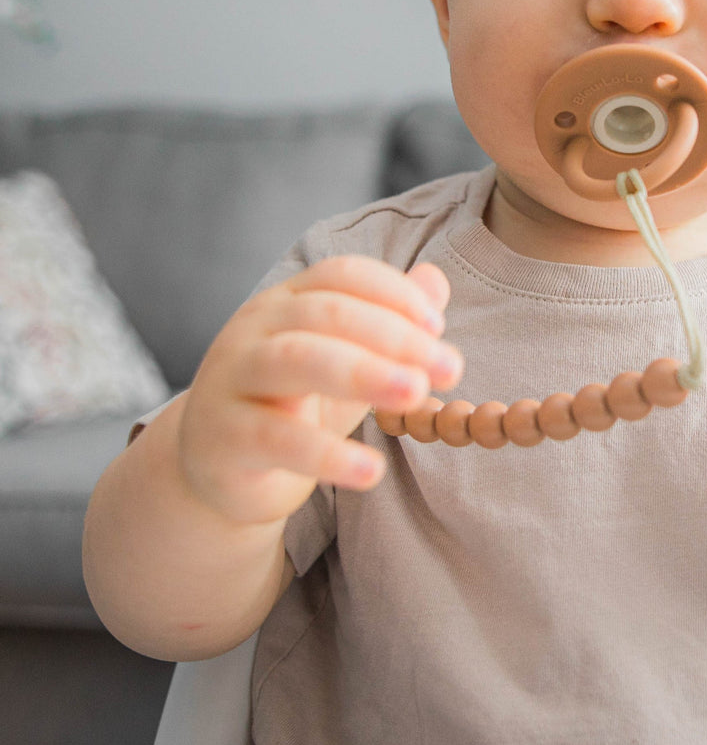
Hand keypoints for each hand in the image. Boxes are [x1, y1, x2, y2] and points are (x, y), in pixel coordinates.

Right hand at [178, 256, 460, 526]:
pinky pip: (276, 439)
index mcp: (287, 300)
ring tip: (417, 393)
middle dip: (394, 335)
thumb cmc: (292, 402)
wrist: (217, 467)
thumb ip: (389, 320)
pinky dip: (327, 455)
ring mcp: (232, 379)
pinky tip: (371, 470)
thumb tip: (435, 280)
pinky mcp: (222, 437)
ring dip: (364, 372)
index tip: (439, 326)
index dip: (394, 293)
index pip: (341, 274)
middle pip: (326, 312)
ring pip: (297, 359)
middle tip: (449, 366)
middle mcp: (254, 328)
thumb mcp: (345, 358)